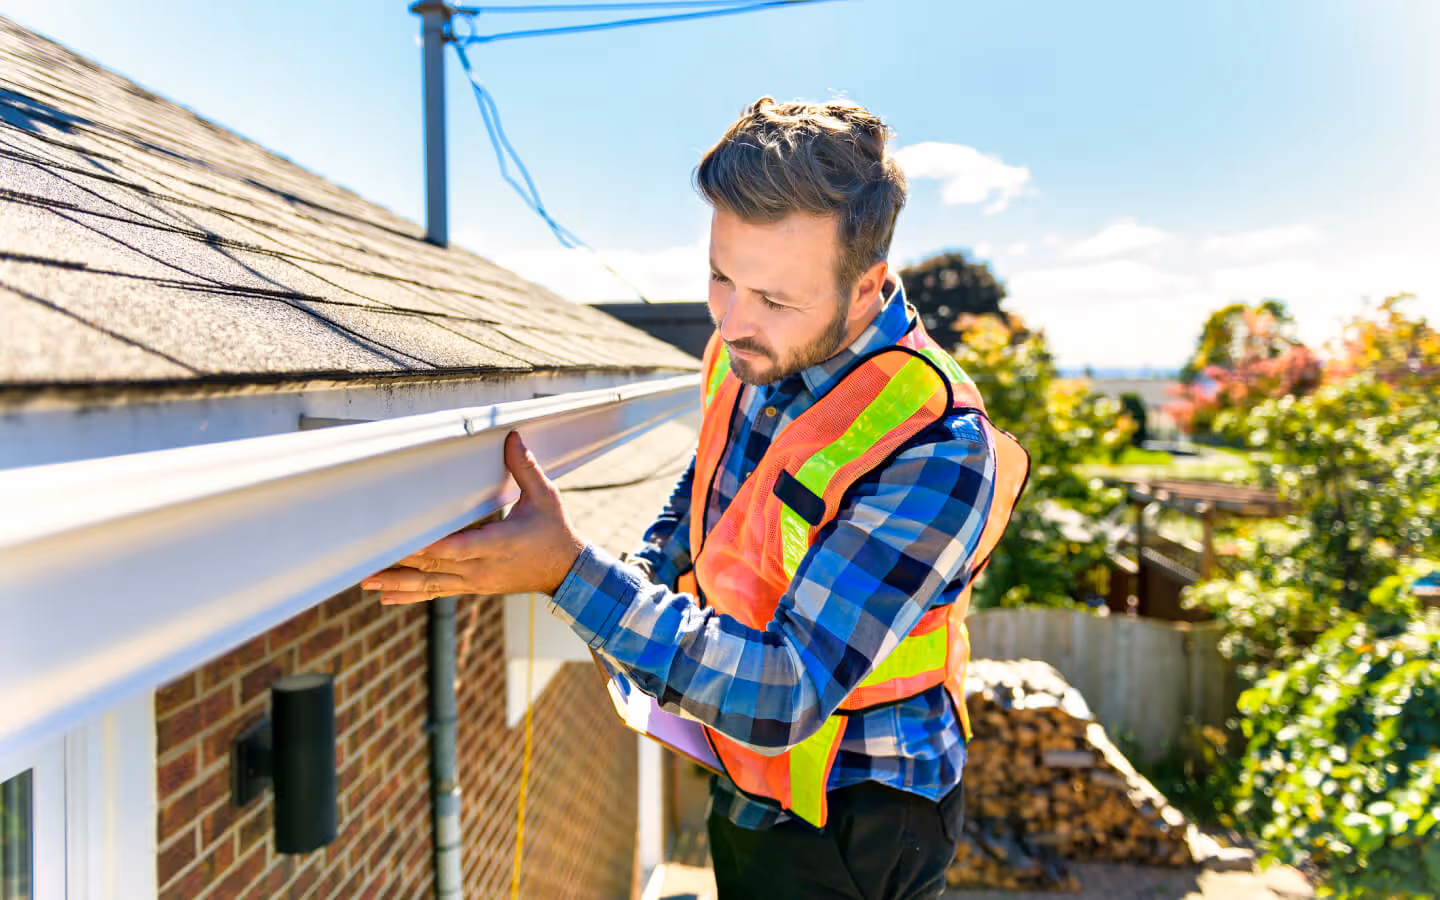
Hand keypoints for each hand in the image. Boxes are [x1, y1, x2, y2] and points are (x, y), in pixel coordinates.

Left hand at [361, 431, 584, 603]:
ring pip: (431, 583)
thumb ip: (525, 468)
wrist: (566, 573)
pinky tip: (386, 598)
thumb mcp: (546, 497)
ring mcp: (476, 581)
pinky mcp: (473, 587)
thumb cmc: (555, 532)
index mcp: (500, 544)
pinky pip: (438, 592)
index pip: (460, 547)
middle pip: (436, 565)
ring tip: (367, 582)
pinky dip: (411, 596)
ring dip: (398, 583)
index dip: (433, 546)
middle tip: (368, 559)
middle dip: (401, 562)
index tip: (406, 544)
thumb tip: (511, 437)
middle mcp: (483, 567)